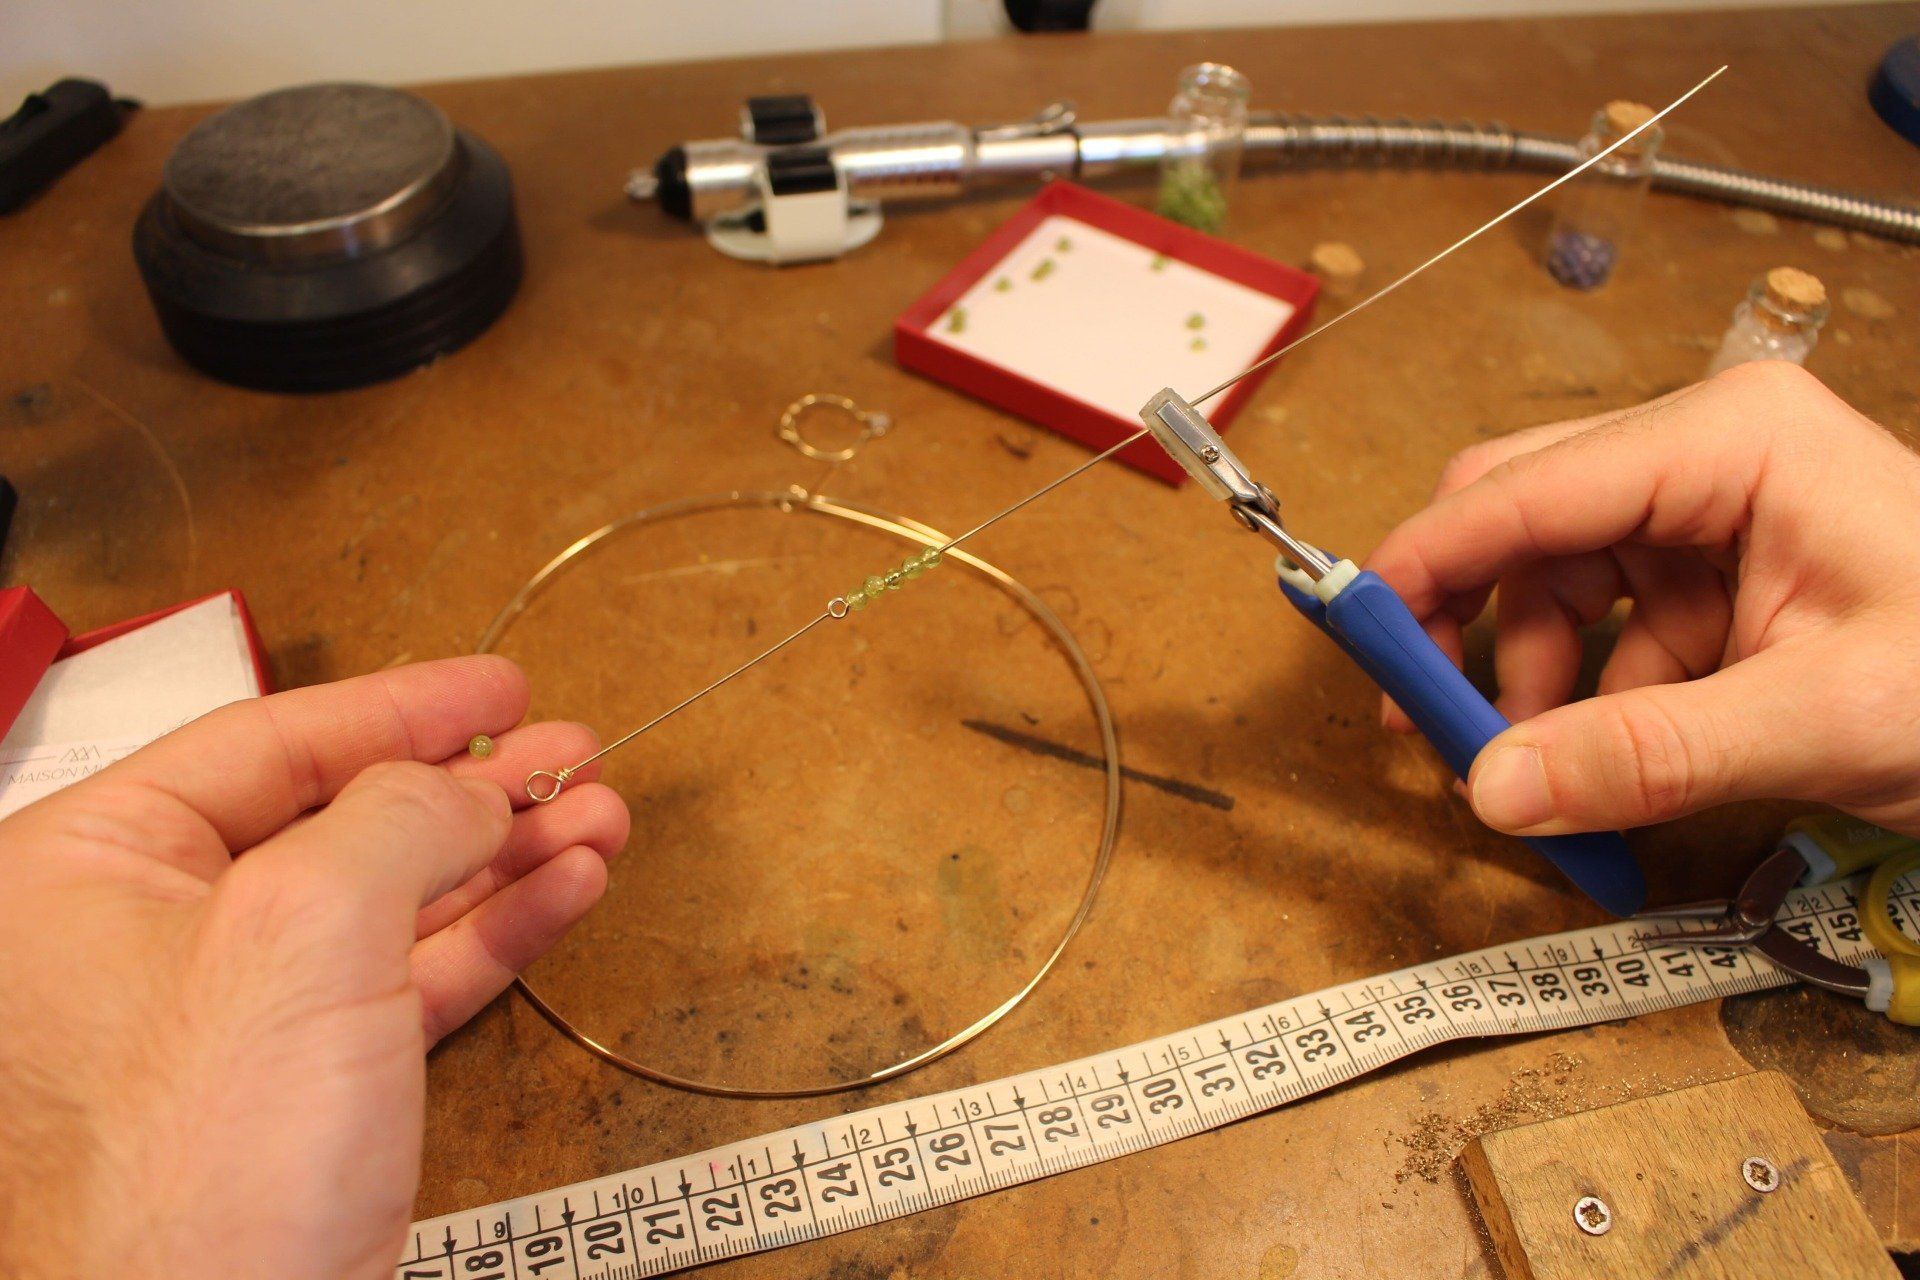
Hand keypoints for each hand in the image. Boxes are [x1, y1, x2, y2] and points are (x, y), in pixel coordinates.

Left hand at [0, 657, 629, 1279]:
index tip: (497, 689)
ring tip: (598, 820)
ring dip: (503, 857)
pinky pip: (407, 977)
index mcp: (87, 871)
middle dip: (472, 788)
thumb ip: (394, 820)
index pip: (266, 741)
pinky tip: (563, 892)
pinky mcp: (300, 1088)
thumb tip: (462, 785)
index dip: (400, 707)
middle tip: (570, 753)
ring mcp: (229, 1017)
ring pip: (389, 899)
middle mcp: (146, 937)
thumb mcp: (305, 933)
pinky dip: (491, 931)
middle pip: (340, 819)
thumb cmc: (197, 1171)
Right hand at [1366, 362, 1919, 838]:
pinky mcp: (1720, 577)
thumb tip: (1493, 789)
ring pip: (1554, 583)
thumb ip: (1649, 753)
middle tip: (1431, 722)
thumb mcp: (1826, 719)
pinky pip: (1608, 631)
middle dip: (1469, 624)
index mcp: (1728, 441)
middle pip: (1521, 519)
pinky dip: (1591, 701)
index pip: (1525, 488)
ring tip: (1553, 774)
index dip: (1425, 565)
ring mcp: (1710, 515)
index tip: (1350, 637)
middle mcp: (1704, 457)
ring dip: (1535, 681)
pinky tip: (1617, 764)